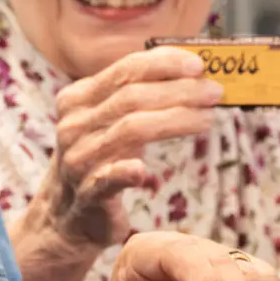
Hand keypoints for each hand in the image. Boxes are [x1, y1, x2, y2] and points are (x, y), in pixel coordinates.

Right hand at [13, 46, 221, 280]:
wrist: (65, 215)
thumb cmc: (99, 158)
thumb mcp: (108, 120)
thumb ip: (136, 96)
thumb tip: (191, 73)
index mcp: (77, 99)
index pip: (124, 70)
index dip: (163, 64)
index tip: (198, 65)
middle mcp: (73, 125)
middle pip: (131, 97)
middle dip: (179, 91)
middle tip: (214, 92)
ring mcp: (77, 160)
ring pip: (130, 130)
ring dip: (175, 120)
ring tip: (207, 118)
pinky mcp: (87, 195)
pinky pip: (107, 180)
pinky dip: (125, 172)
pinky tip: (143, 170)